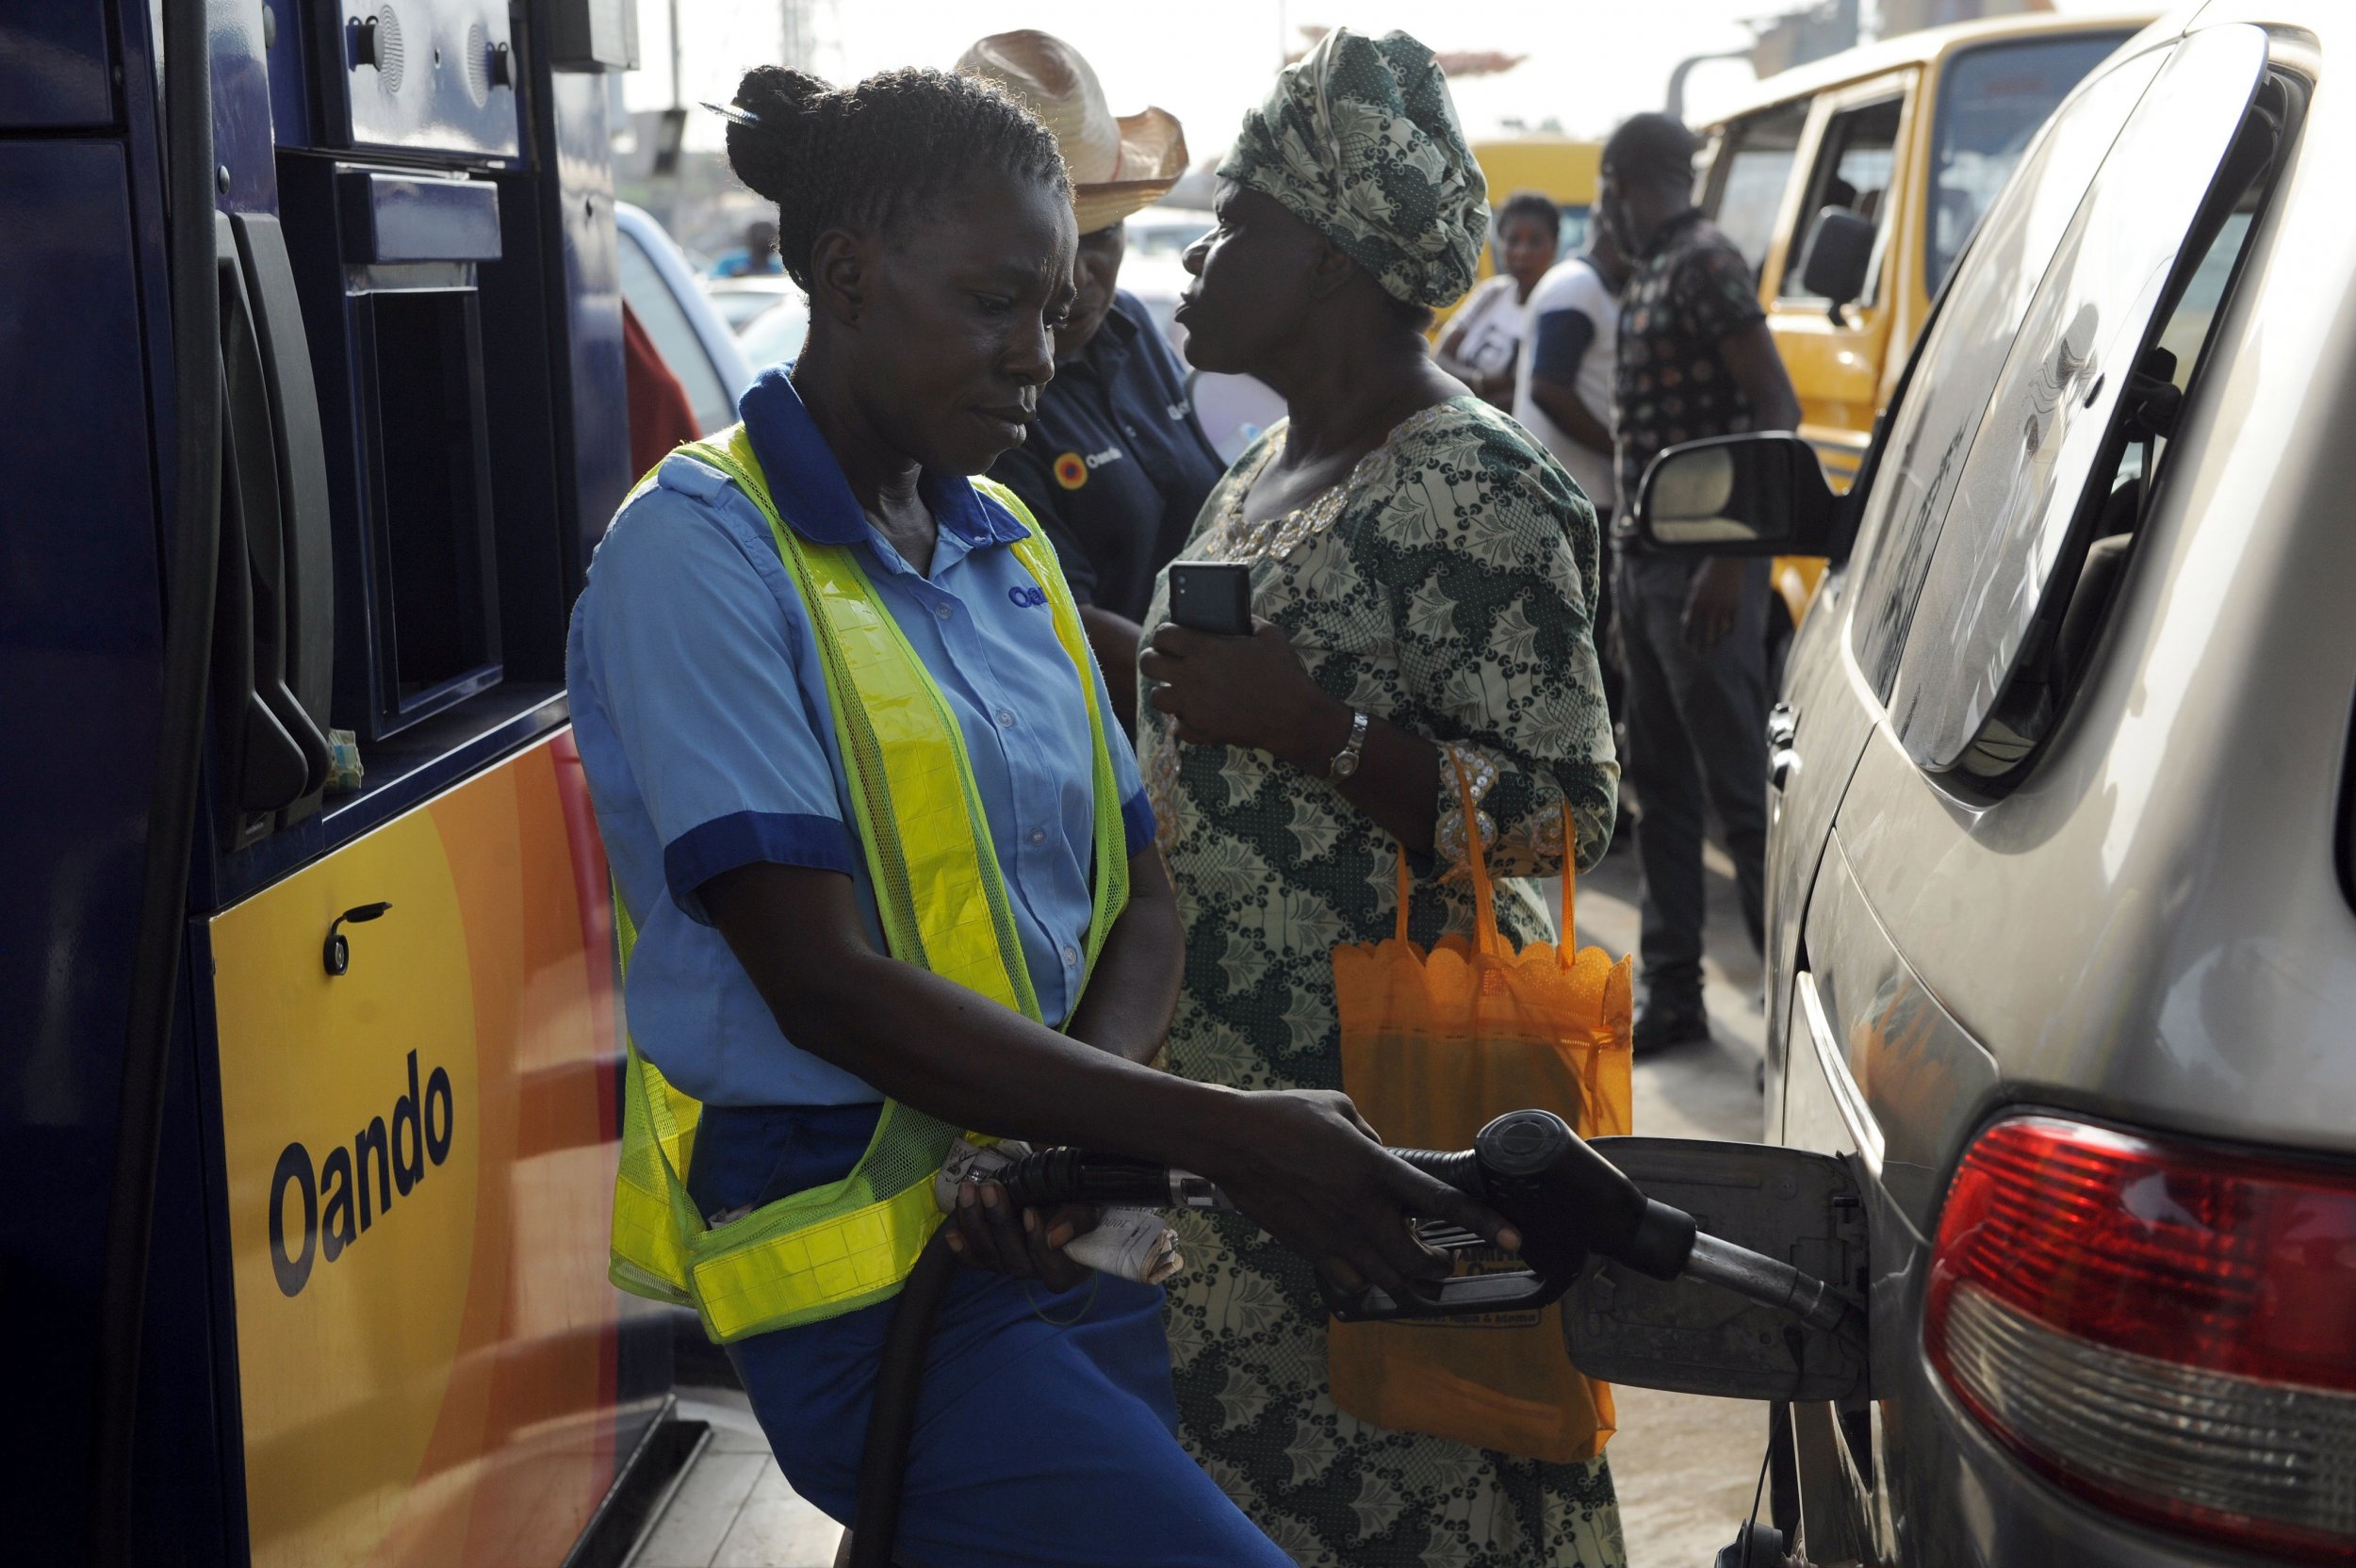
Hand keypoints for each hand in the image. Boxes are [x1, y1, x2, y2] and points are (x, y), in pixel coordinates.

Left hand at [942, 1182, 1098, 1293]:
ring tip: (969, 1190)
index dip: (1038, 1244)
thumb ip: (1078, 1221)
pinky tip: (952, 1232)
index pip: (1053, 1271)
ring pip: (989, 1255)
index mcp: (1067, 1269)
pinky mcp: (991, 1258)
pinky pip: (973, 1259)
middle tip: (990, 1188)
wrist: (1056, 1197)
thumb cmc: (1077, 1205)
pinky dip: (961, 1247)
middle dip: (999, 1221)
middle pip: (1014, 1259)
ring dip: (975, 1222)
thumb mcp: (1088, 1208)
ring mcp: (1010, 1266)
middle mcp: (1036, 1272)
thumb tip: (1054, 1237)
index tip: (1029, 1211)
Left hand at [1140, 618, 1341, 763]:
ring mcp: (1192, 706)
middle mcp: (1191, 677)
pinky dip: (1186, 722)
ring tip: (1181, 690)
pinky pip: (1179, 727)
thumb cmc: (1282, 673)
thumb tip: (1238, 616)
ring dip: (1166, 692)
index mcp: (1204, 649)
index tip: (1172, 638)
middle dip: (1154, 660)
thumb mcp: (1270, 635)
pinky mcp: (1200, 730)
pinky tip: (1199, 714)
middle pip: (1148, 665)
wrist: (1292, 715)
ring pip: (1156, 699)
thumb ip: (1248, 621)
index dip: (1165, 634)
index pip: (1162, 635)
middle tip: (1166, 661)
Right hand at [1202, 1089, 1520, 1297]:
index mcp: (1376, 1169)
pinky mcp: (1310, 1248)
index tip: (1514, 1241)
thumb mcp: (1339, 1108)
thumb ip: (1369, 1135)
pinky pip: (1351, 1281)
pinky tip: (1365, 1270)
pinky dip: (1366, 1281)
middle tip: (1445, 1261)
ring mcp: (1336, 1234)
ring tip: (1414, 1275)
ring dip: (1408, 1281)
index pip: (1442, 1202)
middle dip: (1440, 1267)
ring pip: (1388, 1279)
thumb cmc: (1283, 1115)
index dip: (1485, 1224)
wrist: (1232, 1141)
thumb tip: (1381, 1153)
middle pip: (1419, 1261)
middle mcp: (1362, 1208)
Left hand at [1682, 557, 1748, 653]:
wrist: (1727, 563)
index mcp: (1696, 602)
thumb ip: (1691, 605)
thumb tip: (1686, 621)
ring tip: (1712, 648)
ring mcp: (1723, 607)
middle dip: (1701, 647)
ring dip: (1715, 642)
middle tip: (1698, 658)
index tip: (1685, 647)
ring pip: (1719, 631)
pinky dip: (1728, 630)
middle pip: (1704, 633)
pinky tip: (1725, 634)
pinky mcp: (1735, 606)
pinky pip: (1731, 624)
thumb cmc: (1708, 575)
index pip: (1689, 625)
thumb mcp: (1695, 588)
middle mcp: (1709, 607)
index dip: (1687, 638)